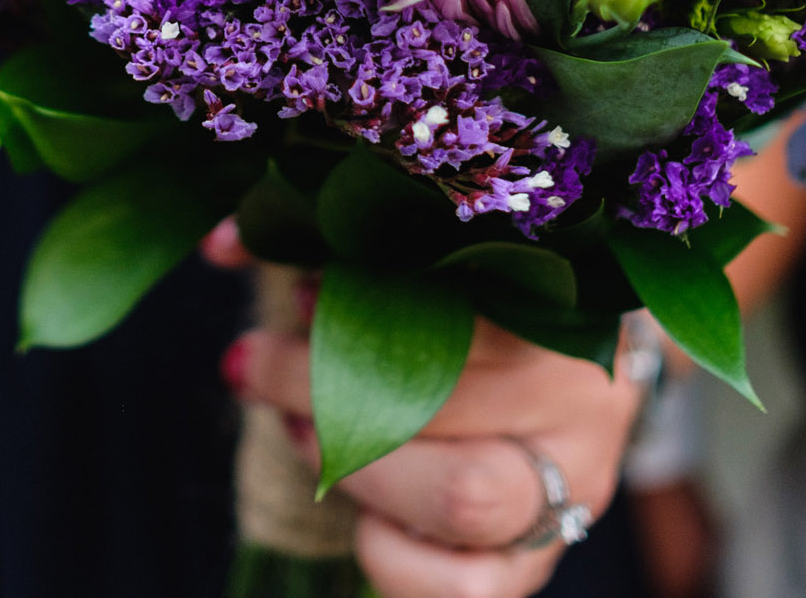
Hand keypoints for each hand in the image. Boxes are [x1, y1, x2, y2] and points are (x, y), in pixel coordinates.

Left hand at [207, 223, 646, 597]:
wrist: (561, 389)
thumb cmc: (472, 312)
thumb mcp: (423, 266)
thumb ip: (332, 244)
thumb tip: (220, 243)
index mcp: (566, 305)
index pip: (465, 301)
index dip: (363, 300)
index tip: (299, 295)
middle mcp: (586, 402)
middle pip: (446, 400)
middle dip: (323, 383)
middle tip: (262, 366)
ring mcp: (573, 491)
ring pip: (461, 494)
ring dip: (351, 464)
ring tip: (298, 428)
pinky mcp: (536, 562)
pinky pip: (462, 588)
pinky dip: (390, 555)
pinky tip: (361, 512)